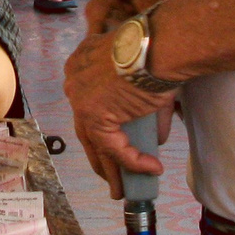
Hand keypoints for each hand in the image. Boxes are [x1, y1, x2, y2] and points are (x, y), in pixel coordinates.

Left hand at [65, 35, 173, 199]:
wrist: (160, 44)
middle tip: (110, 176)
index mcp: (82, 64)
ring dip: (113, 170)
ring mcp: (81, 101)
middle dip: (99, 155)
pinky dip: (133, 162)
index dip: (97, 128)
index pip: (86, 105)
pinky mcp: (95, 118)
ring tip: (122, 190)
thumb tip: (157, 139)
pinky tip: (151, 169)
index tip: (108, 145)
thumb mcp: (145, 75)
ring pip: (97, 144)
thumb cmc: (157, 50)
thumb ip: (145, 109)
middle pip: (85, 128)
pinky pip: (115, 149)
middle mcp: (74, 82)